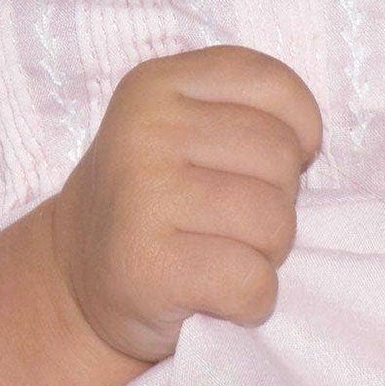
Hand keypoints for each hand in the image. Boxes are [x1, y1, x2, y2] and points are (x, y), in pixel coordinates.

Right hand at [48, 46, 323, 363]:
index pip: (272, 85)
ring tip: (223, 255)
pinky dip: (252, 301)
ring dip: (267, 254)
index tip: (266, 165)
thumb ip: (245, 113)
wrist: (73, 279)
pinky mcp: (147, 267)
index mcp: (158, 84)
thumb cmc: (156, 200)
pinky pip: (251, 282)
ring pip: (274, 222)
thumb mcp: (183, 128)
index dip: (298, 130)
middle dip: (278, 200)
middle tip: (232, 223)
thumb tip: (311, 148)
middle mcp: (145, 130)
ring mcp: (141, 197)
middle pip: (280, 157)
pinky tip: (217, 297)